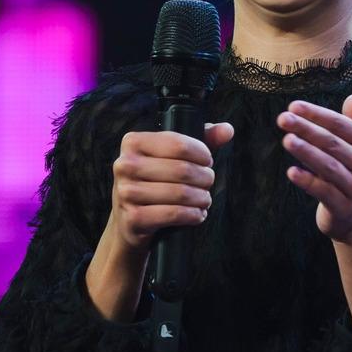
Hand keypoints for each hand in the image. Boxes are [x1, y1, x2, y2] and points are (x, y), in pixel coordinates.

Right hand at [110, 122, 233, 253]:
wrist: (130, 222)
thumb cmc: (155, 182)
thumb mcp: (172, 157)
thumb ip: (201, 139)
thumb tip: (227, 130)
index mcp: (133, 142)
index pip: (178, 143)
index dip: (201, 153)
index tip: (207, 161)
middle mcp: (124, 165)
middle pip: (182, 169)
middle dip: (204, 178)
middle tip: (208, 183)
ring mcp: (126, 192)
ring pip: (180, 193)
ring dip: (201, 198)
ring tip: (204, 200)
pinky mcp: (133, 218)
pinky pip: (173, 214)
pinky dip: (192, 215)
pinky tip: (197, 214)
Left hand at [277, 94, 351, 239]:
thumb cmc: (351, 171)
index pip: (340, 124)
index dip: (317, 114)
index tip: (293, 106)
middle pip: (332, 143)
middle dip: (307, 129)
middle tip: (283, 119)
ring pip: (329, 167)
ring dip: (307, 152)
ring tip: (287, 140)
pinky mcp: (344, 208)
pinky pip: (325, 193)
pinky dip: (309, 181)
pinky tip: (291, 172)